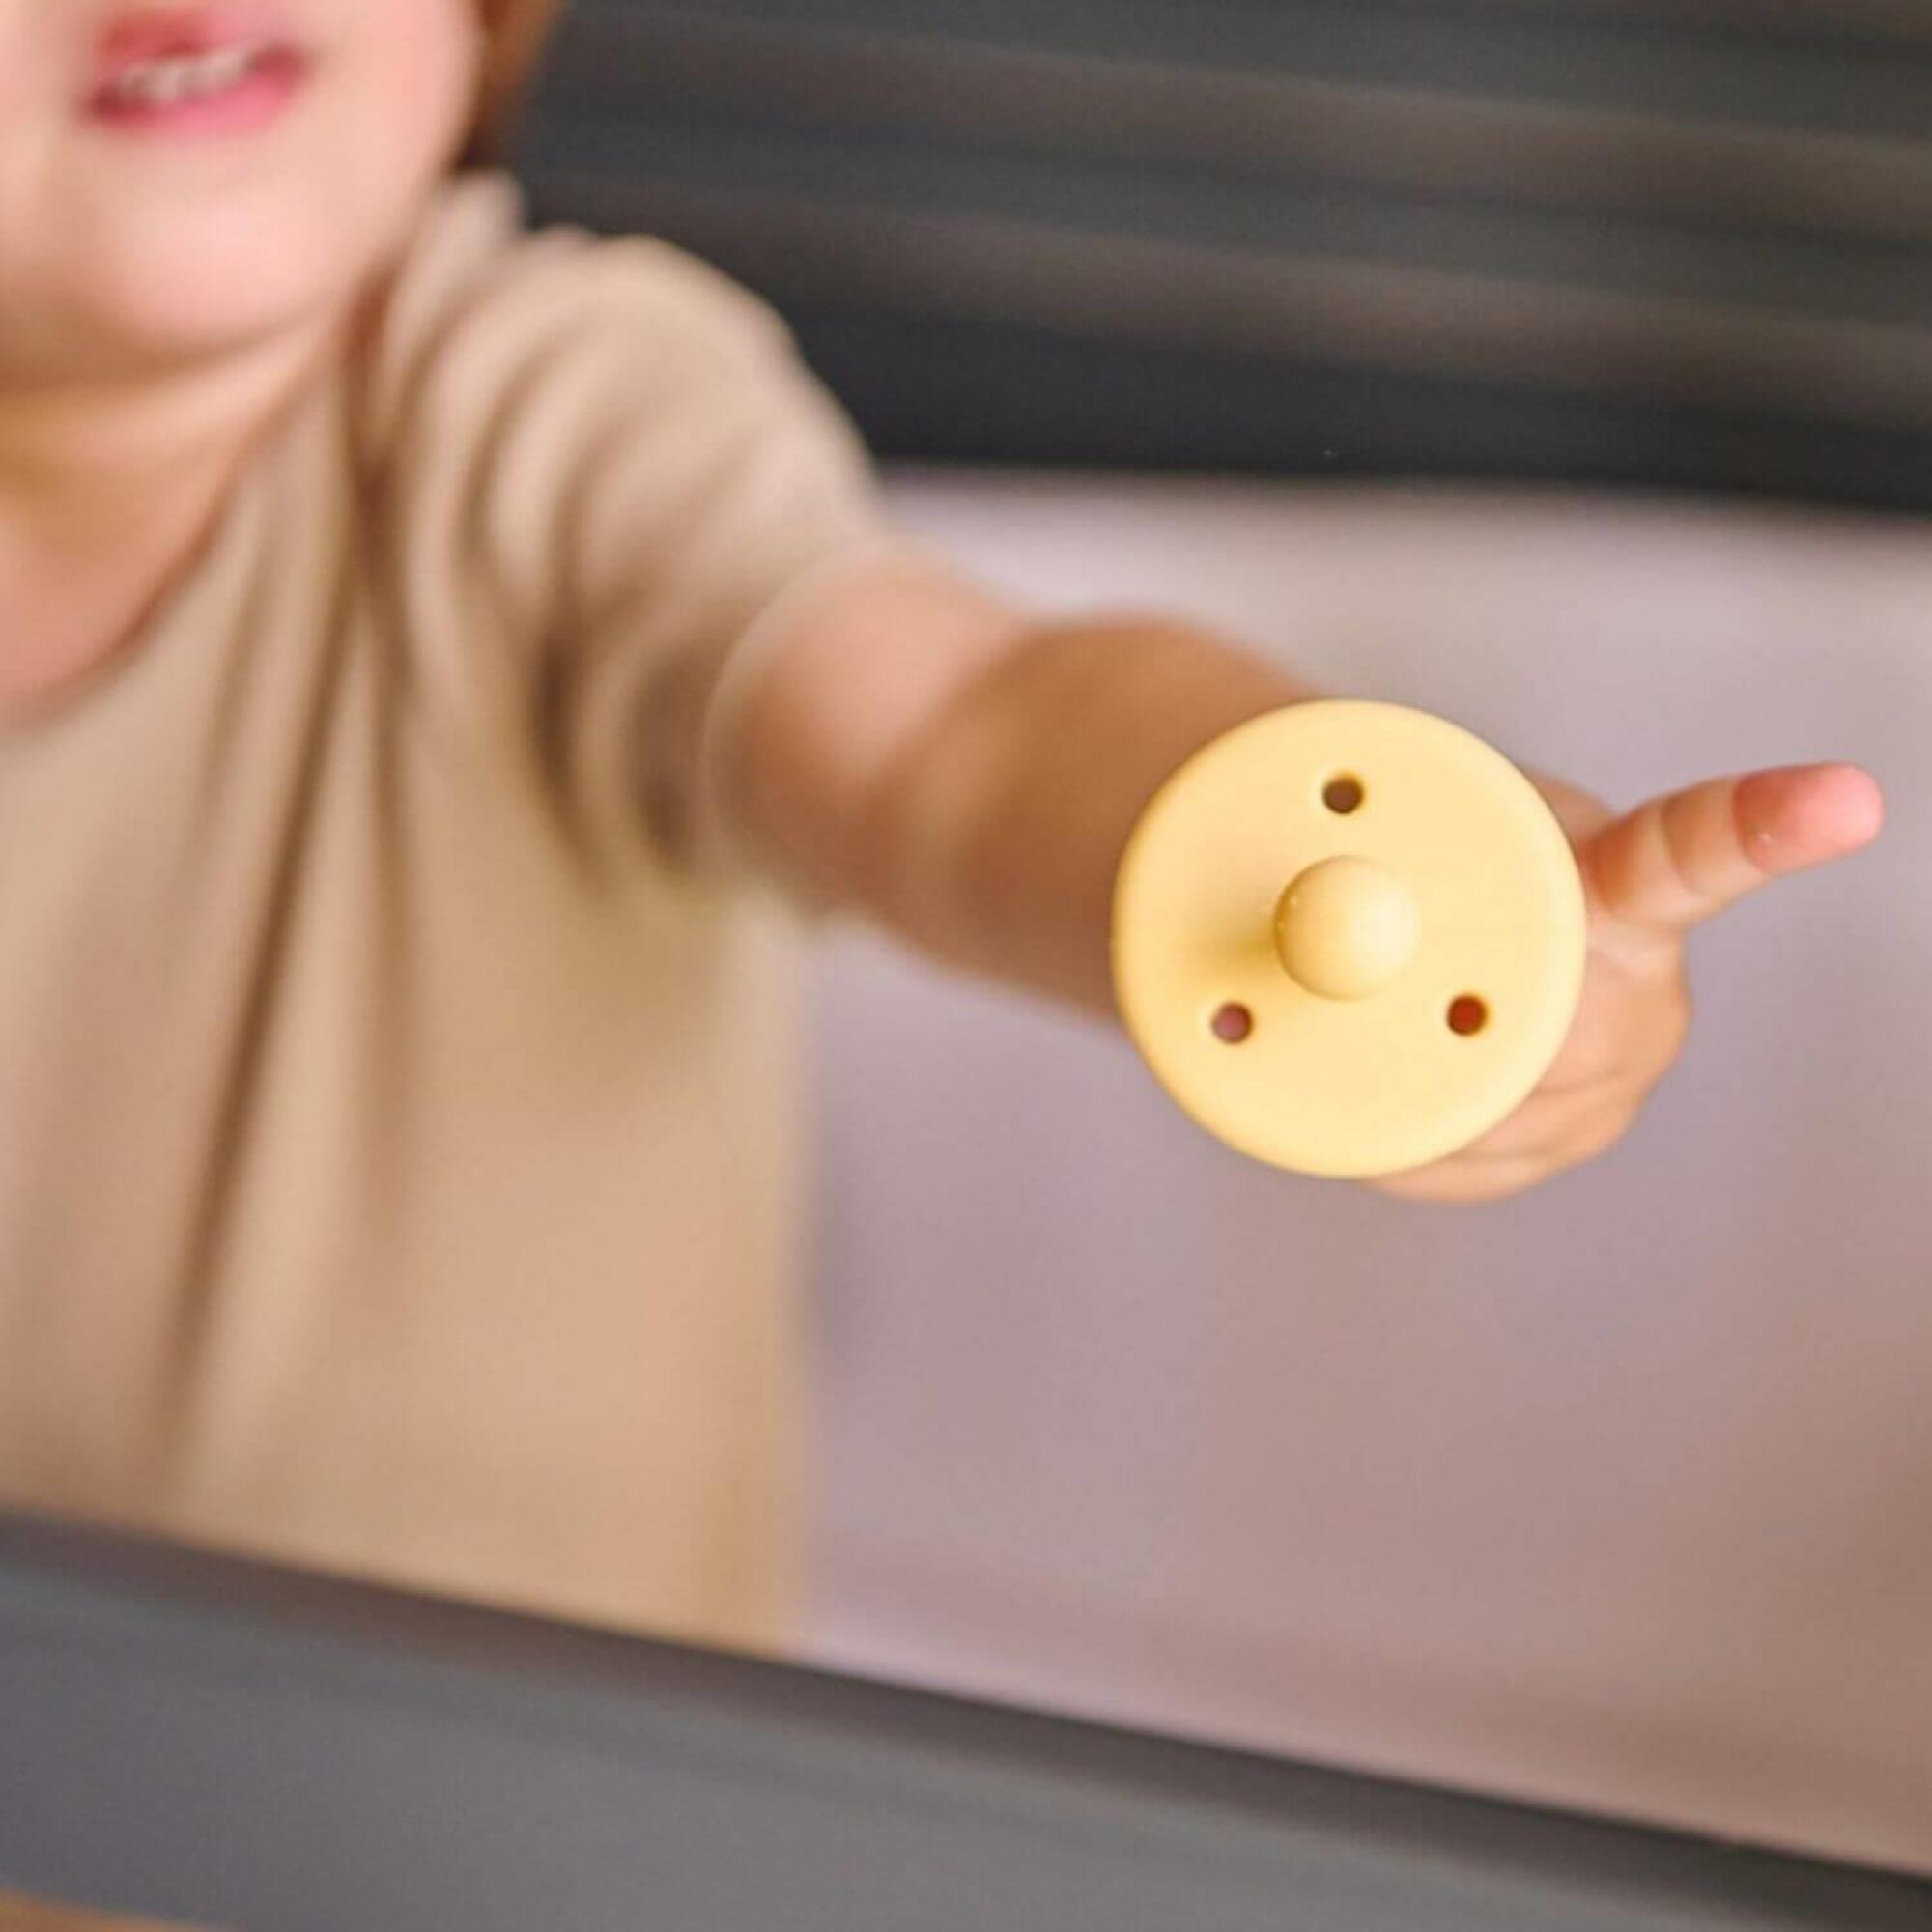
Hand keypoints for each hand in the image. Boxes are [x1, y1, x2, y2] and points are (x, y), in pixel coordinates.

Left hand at [1375, 763, 1885, 1202]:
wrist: (1394, 906)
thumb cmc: (1389, 857)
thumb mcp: (1358, 830)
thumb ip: (1343, 852)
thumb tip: (1322, 898)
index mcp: (1606, 871)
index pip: (1692, 851)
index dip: (1762, 828)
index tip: (1841, 802)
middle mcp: (1642, 979)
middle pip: (1554, 1050)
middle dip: (1438, 1037)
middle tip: (1358, 986)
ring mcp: (1617, 1069)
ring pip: (1491, 1121)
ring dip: (1401, 1088)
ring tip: (1370, 1021)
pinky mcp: (1568, 1135)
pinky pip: (1461, 1164)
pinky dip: (1397, 1136)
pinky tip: (1394, 1080)